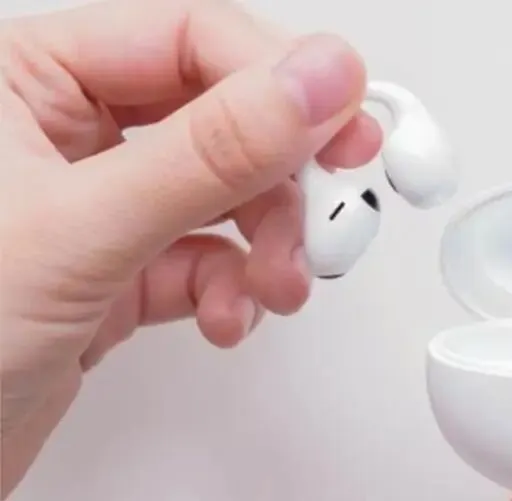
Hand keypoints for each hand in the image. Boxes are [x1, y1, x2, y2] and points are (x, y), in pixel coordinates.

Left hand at [0, 0, 382, 499]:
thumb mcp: (81, 230)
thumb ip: (210, 153)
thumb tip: (315, 84)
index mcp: (27, 79)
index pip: (191, 40)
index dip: (278, 80)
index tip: (346, 120)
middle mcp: (64, 133)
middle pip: (223, 118)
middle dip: (283, 177)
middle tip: (332, 205)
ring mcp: (96, 205)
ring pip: (225, 195)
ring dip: (269, 243)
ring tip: (278, 281)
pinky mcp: (117, 271)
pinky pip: (207, 259)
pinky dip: (234, 290)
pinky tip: (227, 315)